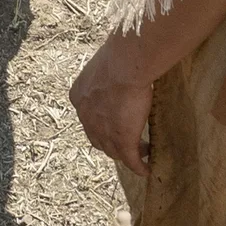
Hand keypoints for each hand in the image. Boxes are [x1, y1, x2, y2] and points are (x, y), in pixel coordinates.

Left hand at [68, 33, 155, 180]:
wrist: (125, 64)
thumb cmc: (120, 55)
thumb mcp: (107, 63)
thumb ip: (109, 71)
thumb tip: (123, 62)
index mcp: (79, 95)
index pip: (89, 117)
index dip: (101, 123)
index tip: (116, 122)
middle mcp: (85, 115)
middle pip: (97, 137)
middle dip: (112, 141)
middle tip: (130, 140)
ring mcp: (102, 130)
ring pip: (113, 151)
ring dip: (127, 154)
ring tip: (142, 151)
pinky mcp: (121, 140)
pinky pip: (130, 159)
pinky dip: (138, 166)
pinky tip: (146, 170)